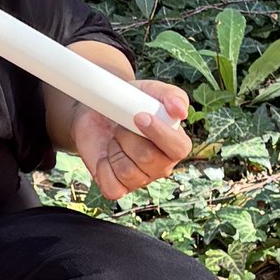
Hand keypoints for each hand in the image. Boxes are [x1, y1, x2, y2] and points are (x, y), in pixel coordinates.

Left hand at [72, 78, 193, 202]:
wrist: (99, 112)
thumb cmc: (130, 103)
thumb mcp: (151, 90)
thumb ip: (172, 96)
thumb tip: (180, 111)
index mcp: (175, 144)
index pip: (179, 149)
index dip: (159, 134)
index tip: (139, 116)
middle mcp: (161, 166)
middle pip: (148, 158)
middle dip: (128, 136)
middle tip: (121, 124)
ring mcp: (140, 179)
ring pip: (127, 172)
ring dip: (114, 149)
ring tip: (115, 138)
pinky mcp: (118, 188)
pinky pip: (111, 187)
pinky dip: (102, 168)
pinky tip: (105, 155)